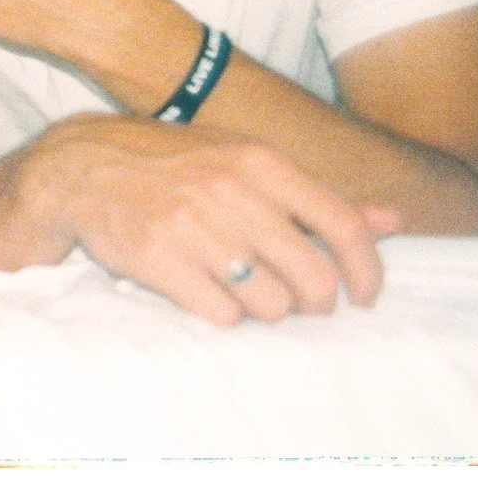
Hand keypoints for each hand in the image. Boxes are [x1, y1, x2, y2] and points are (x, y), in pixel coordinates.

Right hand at [28, 114, 398, 325]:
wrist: (84, 168)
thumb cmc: (174, 165)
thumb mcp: (246, 161)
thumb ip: (318, 195)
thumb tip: (393, 219)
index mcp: (261, 163)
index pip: (343, 226)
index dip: (367, 271)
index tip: (364, 296)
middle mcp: (233, 193)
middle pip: (314, 279)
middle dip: (315, 303)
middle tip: (298, 300)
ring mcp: (196, 228)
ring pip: (272, 305)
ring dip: (266, 309)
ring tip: (243, 289)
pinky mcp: (162, 261)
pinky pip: (224, 315)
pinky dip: (223, 313)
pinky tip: (208, 291)